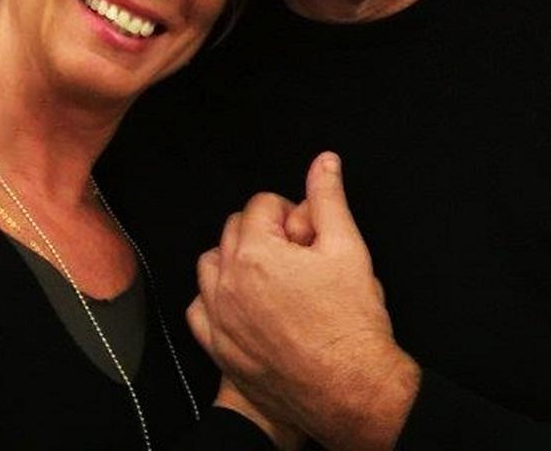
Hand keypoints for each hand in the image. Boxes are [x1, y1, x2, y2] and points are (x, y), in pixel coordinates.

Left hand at [188, 153, 419, 450]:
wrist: (351, 389)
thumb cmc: (351, 324)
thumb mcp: (348, 248)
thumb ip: (328, 198)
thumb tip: (324, 162)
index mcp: (256, 253)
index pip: (261, 204)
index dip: (290, 212)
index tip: (308, 234)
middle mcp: (228, 282)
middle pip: (233, 230)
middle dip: (264, 233)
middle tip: (298, 255)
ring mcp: (219, 317)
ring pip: (211, 266)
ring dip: (235, 262)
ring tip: (272, 276)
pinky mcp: (219, 348)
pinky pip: (199, 309)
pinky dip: (215, 300)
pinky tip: (244, 305)